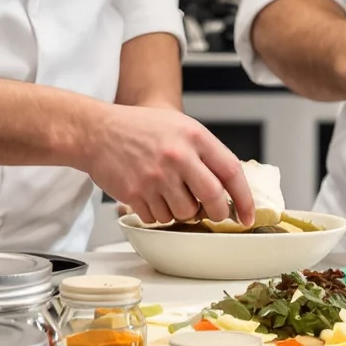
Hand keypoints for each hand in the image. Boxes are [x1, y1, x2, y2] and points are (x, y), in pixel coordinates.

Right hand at [83, 105, 253, 227]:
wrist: (96, 131)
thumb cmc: (139, 128)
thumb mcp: (179, 126)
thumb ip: (204, 152)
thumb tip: (228, 187)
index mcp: (193, 136)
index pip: (231, 171)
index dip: (245, 198)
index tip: (249, 215)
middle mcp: (178, 156)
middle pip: (213, 199)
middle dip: (218, 213)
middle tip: (213, 213)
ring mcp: (156, 176)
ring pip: (185, 214)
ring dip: (182, 212)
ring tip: (170, 194)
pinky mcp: (136, 194)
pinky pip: (158, 219)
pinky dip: (158, 214)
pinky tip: (150, 195)